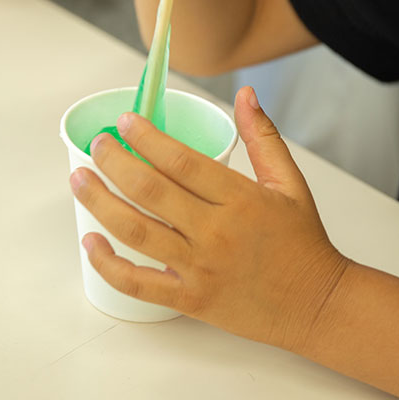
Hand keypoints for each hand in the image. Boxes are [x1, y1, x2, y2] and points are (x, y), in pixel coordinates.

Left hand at [69, 86, 350, 352]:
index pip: (181, 162)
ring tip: (79, 180)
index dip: (147, 138)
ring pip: (136, 232)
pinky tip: (91, 240)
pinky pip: (138, 284)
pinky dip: (108, 264)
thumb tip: (245, 94)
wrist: (318, 305)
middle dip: (114, 163)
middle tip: (97, 145)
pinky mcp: (190, 300)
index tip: (124, 123)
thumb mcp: (290, 184)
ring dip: (100, 203)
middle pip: (150, 191)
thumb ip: (263, 137)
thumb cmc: (303, 244)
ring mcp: (200, 269)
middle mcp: (216, 232)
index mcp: (241, 200)